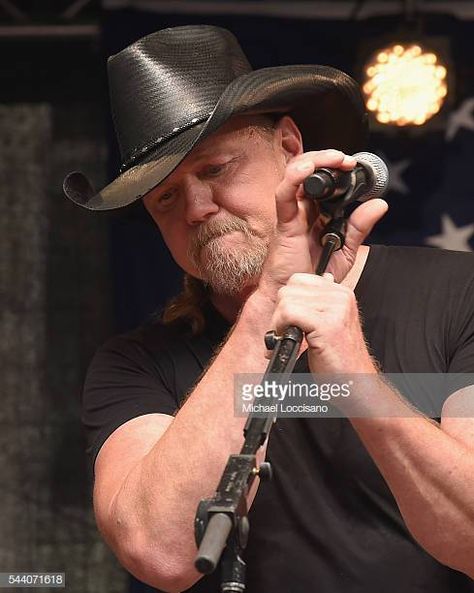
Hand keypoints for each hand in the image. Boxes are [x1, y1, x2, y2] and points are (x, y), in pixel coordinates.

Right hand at [257, 149, 387, 299]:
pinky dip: (295, 177)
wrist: (295, 298)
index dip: (336, 166)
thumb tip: (379, 204)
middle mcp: (303, 209)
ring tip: (336, 159)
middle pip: (309, 170)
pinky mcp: (284, 224)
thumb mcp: (345, 250)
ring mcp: (292, 214)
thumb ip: (359, 227)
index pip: (322, 179)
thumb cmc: (313, 276)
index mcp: (316, 212)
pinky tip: (308, 168)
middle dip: (327, 158)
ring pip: (295, 174)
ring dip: (315, 160)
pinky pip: (284, 194)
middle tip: (347, 161)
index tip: (355, 165)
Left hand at [269, 272, 376, 374]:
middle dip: (279, 314)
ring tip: (285, 341)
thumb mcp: (327, 325)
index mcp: (341, 293)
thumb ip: (315, 306)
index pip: (298, 280)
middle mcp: (341, 296)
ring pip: (286, 300)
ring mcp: (336, 308)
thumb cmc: (339, 360)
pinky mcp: (328, 324)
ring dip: (278, 323)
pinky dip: (280, 329)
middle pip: (289, 289)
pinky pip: (289, 313)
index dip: (287, 303)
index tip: (288, 323)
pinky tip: (288, 345)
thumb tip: (293, 292)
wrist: (357, 384)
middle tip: (283, 335)